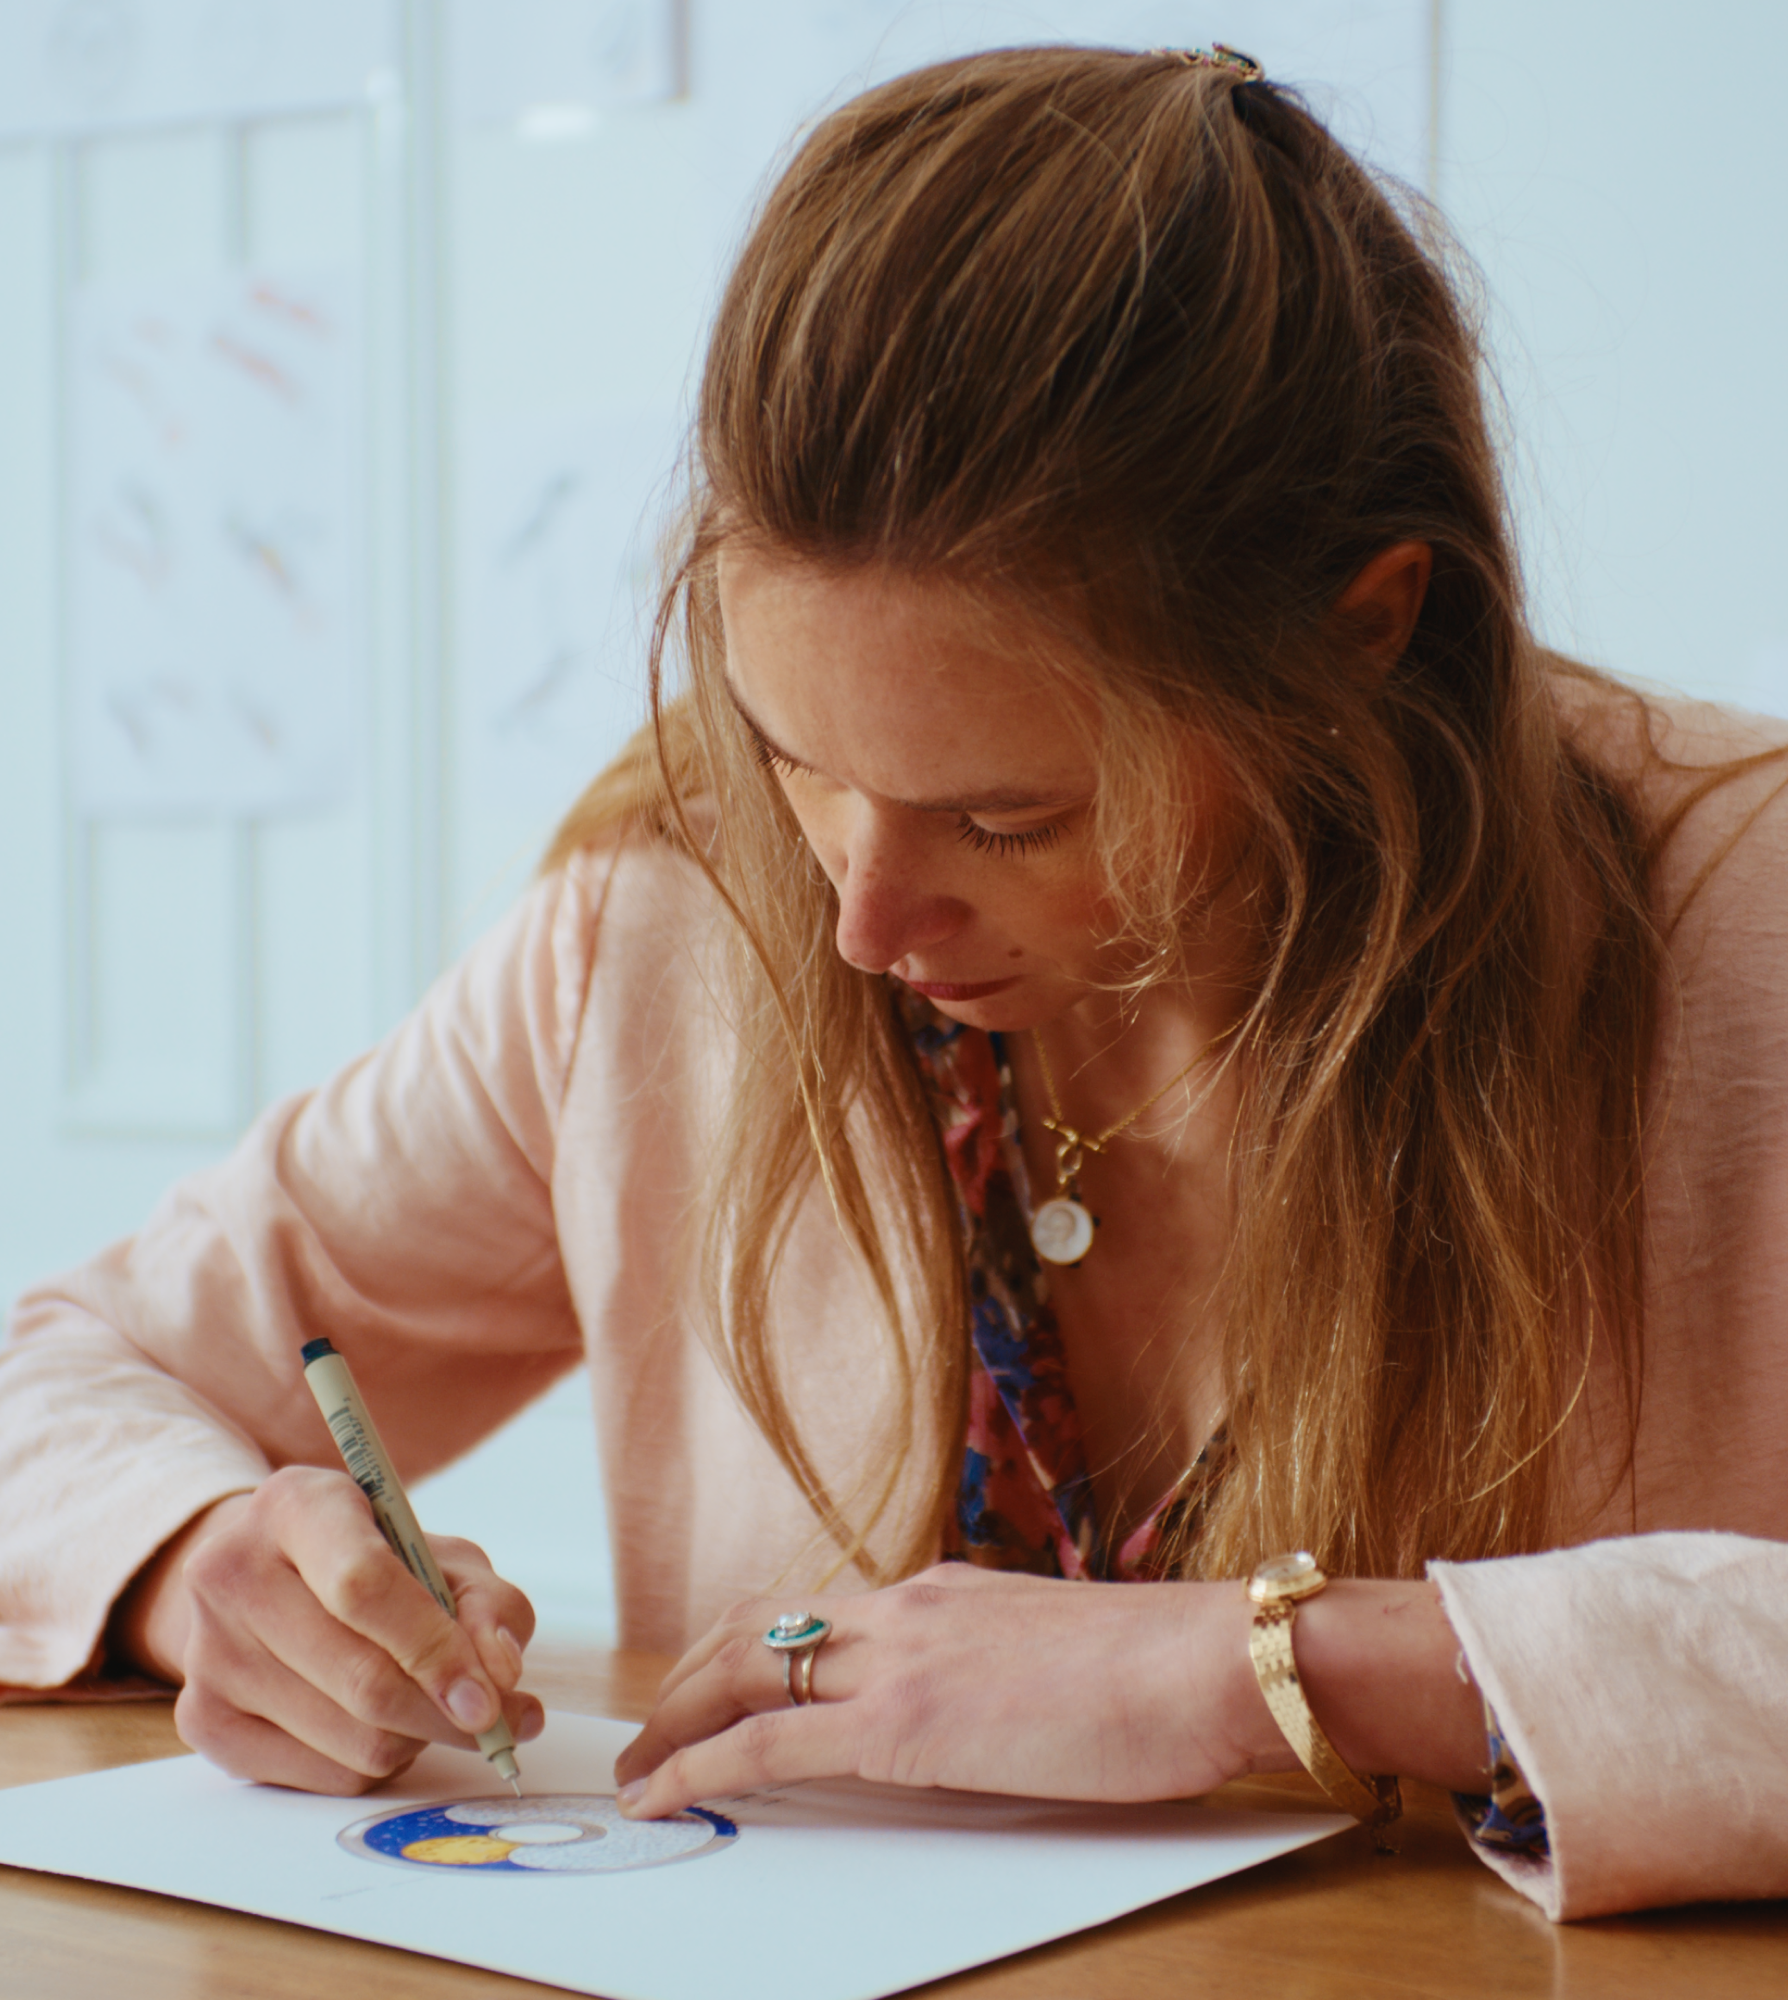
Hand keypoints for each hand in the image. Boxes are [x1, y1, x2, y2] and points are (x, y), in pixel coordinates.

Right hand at [114, 1468, 545, 1794]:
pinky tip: (380, 1725)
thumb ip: (488, 1603)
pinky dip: (376, 1764)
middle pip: (362, 1679)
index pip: (364, 1586)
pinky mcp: (203, 1719)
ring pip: (352, 1741)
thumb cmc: (370, 1560)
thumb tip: (501, 1673)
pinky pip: (323, 1777)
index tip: (491, 1697)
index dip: (435, 1649)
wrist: (264, 1578)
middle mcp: (233, 1572)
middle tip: (496, 1723)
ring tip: (427, 1705)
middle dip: (446, 1714)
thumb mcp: (440, 1554)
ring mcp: (209, 1652)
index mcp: (296, 1505)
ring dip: (416, 1739)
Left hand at [613, 1563, 1281, 1817]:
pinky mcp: (903, 1723)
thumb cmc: (1167, 1672)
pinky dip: (699, 1763)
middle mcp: (906, 1607)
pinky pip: (769, 1742)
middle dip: (688, 1677)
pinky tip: (662, 1793)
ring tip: (637, 1765)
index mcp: (945, 1592)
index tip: (716, 1679)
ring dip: (676, 1716)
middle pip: (758, 1627)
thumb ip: (999, 1673)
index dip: (751, 1646)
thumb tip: (978, 1714)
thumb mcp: (1061, 1658)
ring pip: (746, 1669)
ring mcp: (900, 1657)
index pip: (818, 1611)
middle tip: (649, 1725)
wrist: (1208, 1661)